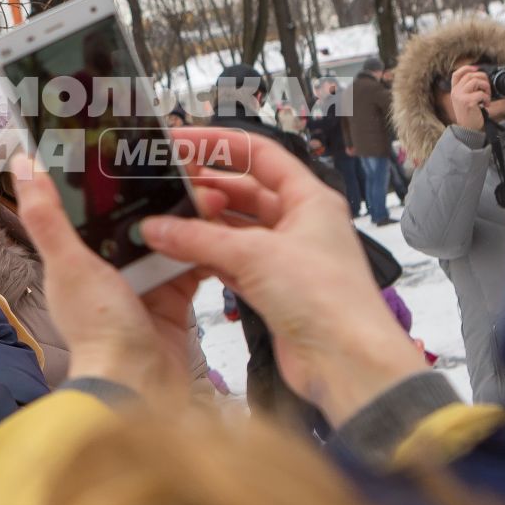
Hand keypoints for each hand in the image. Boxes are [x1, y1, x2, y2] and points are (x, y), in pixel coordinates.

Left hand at [12, 158, 208, 395]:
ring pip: (168, 234)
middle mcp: (108, 267)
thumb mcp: (69, 264)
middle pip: (135, 216)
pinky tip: (223, 224)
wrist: (141, 384)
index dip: (112, 176)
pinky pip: (192, 262)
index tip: (136, 146)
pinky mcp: (173, 297)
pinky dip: (205, 246)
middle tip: (189, 168)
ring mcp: (143, 282)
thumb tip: (21, 163)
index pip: (92, 204)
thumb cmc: (99, 327)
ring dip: (188, 213)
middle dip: (162, 190)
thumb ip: (46, 215)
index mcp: (76, 256)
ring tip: (212, 191)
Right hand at [139, 128, 426, 424]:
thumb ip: (199, 238)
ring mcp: (286, 258)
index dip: (219, 144)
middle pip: (244, 192)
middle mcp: (300, 223)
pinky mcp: (274, 290)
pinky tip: (179, 254)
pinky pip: (232, 262)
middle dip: (205, 188)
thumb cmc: (327, 300)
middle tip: (165, 186)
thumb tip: (156, 227)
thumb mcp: (255, 256)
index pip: (260, 154)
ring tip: (164, 221)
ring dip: (202, 226)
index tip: (181, 141)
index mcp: (310, 199)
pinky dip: (206, 257)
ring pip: (235, 229)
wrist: (347, 364)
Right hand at [447, 65, 494, 132]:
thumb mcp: (466, 100)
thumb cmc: (470, 116)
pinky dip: (487, 98)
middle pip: (470, 75)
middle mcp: (455, 92)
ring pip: (476, 81)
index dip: (467, 68)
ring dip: (486, 87)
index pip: (456, 74)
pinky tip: (486, 104)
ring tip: (487, 97)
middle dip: (483, 79)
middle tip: (487, 89)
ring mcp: (460, 97)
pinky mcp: (467, 102)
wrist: (468, 130)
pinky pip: (481, 93)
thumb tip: (481, 78)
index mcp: (454, 91)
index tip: (477, 68)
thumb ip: (470, 90)